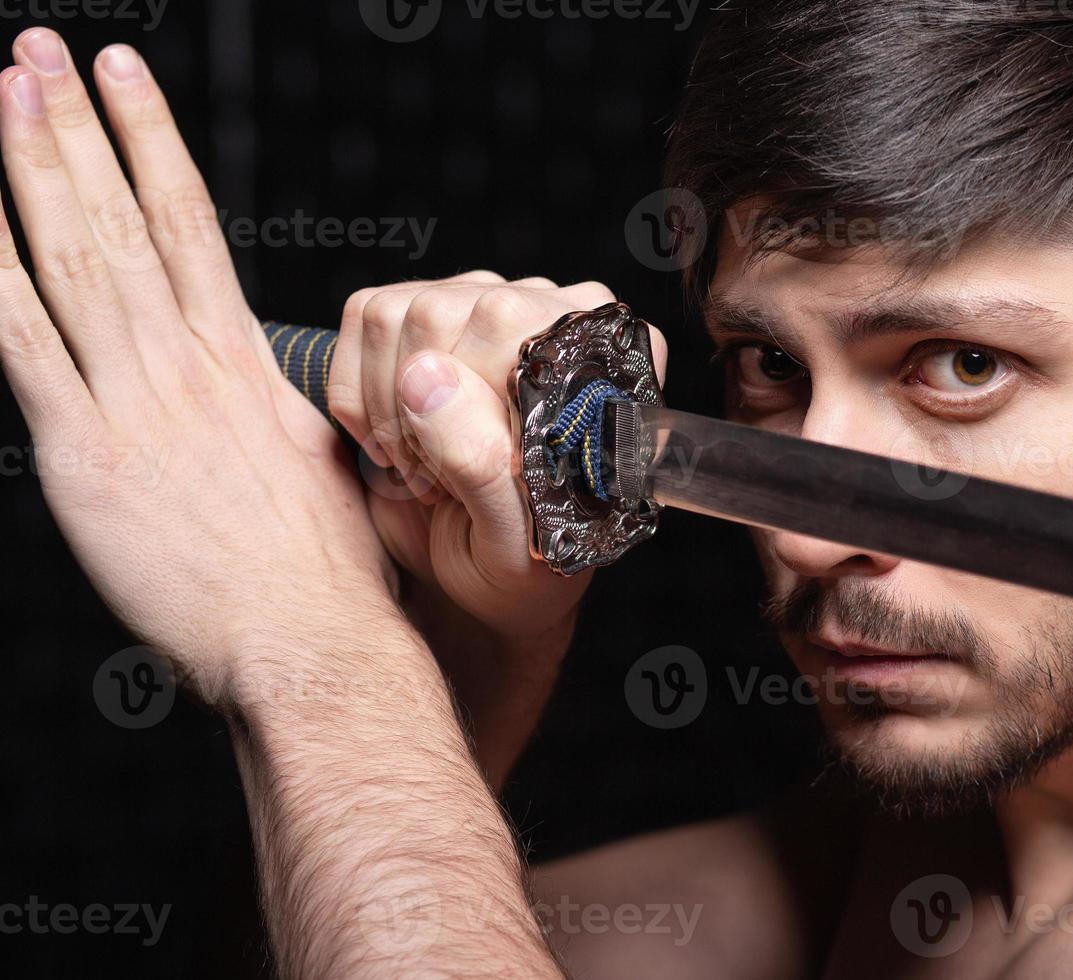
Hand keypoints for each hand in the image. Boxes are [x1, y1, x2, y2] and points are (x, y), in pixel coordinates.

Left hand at [0, 31, 396, 702]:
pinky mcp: (87, 456)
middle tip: (38, 52)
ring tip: (4, 92)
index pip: (192, 221)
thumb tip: (259, 385)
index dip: (152, 139)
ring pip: (75, 261)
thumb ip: (273, 409)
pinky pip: (26, 346)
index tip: (123, 75)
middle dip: (75, 126)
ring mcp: (137, 404)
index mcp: (246, 362)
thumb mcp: (323, 463)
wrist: (313, 640)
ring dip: (33, 170)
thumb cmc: (326, 571)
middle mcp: (191, 365)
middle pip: (125, 220)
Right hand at [326, 275, 667, 643]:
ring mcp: (486, 301)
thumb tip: (425, 375)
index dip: (467, 405)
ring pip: (394, 314)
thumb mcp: (510, 537)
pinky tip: (396, 440)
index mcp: (600, 361)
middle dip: (417, 413)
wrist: (491, 574)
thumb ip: (478, 460)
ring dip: (386, 409)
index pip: (508, 329)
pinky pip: (365, 317)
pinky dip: (359, 395)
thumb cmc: (523, 562)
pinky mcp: (426, 312)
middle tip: (439, 480)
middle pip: (441, 313)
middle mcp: (550, 314)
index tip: (467, 476)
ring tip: (424, 466)